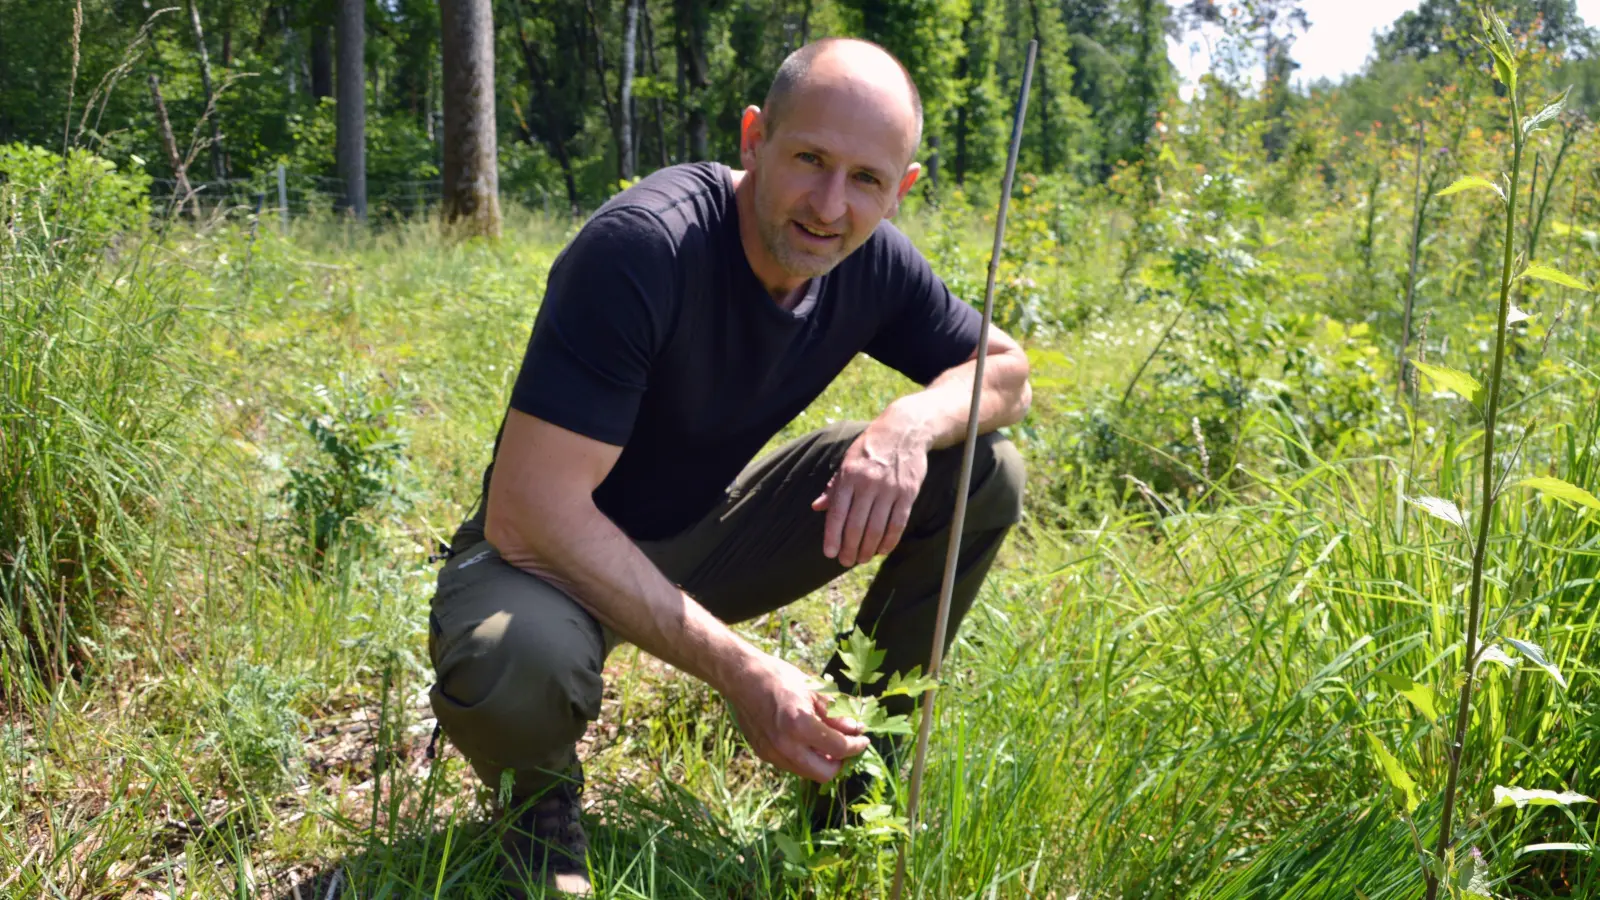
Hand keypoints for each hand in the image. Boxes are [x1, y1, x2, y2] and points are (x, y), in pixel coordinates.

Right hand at [724, 652, 868, 782]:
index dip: (857, 745)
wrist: (740, 677)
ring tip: (827, 740)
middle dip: (840, 761)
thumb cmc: (779, 677)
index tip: (863, 738)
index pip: (839, 748)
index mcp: (800, 726)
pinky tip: (807, 739)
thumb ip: (837, 713)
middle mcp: (785, 747)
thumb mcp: (814, 689)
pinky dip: (805, 757)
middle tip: (846, 743)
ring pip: (807, 773)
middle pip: (825, 774)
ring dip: (822, 761)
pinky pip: (792, 765)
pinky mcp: (763, 754)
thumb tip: (855, 728)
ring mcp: (772, 754)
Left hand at [812, 414, 929, 566]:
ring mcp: (889, 489)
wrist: (904, 430)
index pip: (837, 513)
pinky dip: (889, 541)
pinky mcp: (908, 493)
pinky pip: (897, 523)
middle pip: (856, 525)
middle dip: (850, 548)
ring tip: (862, 559)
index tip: (829, 553)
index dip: (832, 537)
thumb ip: (833, 487)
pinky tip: (882, 550)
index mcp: (849, 476)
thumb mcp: (847, 462)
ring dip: (868, 549)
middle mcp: (868, 483)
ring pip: (876, 528)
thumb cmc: (871, 448)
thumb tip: (817, 507)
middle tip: (846, 562)